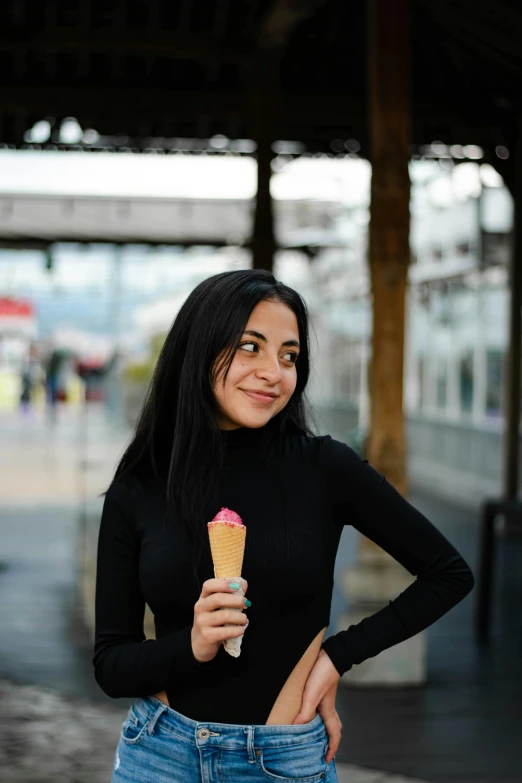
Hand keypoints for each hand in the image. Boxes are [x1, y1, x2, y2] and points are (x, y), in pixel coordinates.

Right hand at [191, 577, 248, 662]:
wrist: (199, 644)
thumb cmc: (211, 622)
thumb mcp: (216, 608)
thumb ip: (229, 595)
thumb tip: (244, 584)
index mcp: (203, 598)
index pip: (209, 585)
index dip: (223, 584)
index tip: (237, 586)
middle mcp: (200, 608)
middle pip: (218, 599)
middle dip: (236, 600)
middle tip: (246, 603)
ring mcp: (202, 622)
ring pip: (224, 615)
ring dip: (239, 617)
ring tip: (244, 619)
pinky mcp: (207, 636)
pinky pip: (226, 631)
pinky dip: (237, 630)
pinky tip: (241, 630)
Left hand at [292, 649, 341, 764]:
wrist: (330, 655)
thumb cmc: (323, 674)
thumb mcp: (312, 694)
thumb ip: (305, 711)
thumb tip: (297, 728)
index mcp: (328, 711)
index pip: (334, 735)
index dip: (332, 749)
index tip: (327, 760)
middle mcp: (328, 707)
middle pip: (332, 729)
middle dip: (329, 741)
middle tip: (321, 750)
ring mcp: (326, 699)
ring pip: (327, 719)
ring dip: (323, 729)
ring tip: (313, 735)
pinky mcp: (321, 691)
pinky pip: (321, 709)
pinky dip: (316, 716)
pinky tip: (307, 712)